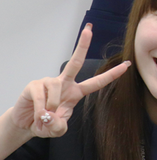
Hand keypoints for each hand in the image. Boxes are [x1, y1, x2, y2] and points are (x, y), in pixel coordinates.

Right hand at [10, 24, 128, 138]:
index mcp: (76, 92)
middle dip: (82, 45)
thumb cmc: (46, 123)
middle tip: (89, 29)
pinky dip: (40, 109)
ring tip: (45, 116)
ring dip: (52, 106)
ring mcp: (48, 82)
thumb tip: (55, 117)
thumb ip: (60, 127)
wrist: (25, 124)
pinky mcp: (34, 85)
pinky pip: (41, 96)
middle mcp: (64, 83)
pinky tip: (37, 114)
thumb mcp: (57, 129)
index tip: (127, 64)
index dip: (112, 75)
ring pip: (56, 88)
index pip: (97, 82)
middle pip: (75, 62)